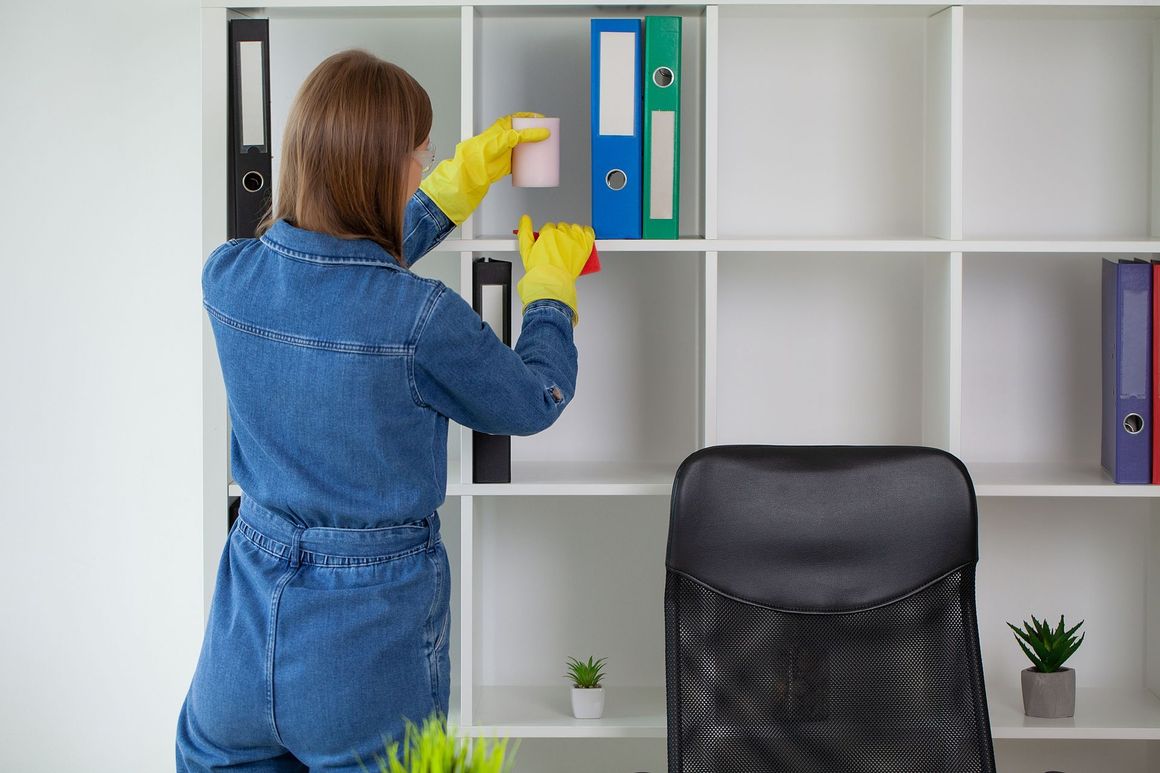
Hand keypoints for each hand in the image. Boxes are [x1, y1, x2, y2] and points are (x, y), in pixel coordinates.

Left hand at [418, 112, 550, 225]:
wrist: (474, 168)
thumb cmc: (483, 149)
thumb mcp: (507, 138)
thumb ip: (526, 135)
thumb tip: (544, 133)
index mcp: (504, 126)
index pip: (521, 118)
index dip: (533, 118)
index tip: (544, 120)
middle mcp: (507, 137)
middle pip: (526, 133)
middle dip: (537, 135)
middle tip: (548, 136)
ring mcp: (508, 151)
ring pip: (525, 148)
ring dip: (535, 149)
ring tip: (547, 149)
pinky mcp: (509, 163)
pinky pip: (523, 162)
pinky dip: (530, 163)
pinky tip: (539, 163)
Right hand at [516, 214, 595, 325]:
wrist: (553, 282)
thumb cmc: (541, 270)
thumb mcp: (526, 250)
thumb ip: (524, 231)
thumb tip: (524, 219)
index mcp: (548, 233)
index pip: (548, 227)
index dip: (547, 236)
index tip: (548, 243)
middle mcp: (563, 233)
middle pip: (561, 227)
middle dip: (558, 235)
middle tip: (557, 247)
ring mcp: (575, 239)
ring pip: (574, 228)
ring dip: (571, 234)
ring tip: (567, 246)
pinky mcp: (586, 245)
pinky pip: (589, 231)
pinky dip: (586, 233)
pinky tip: (581, 239)